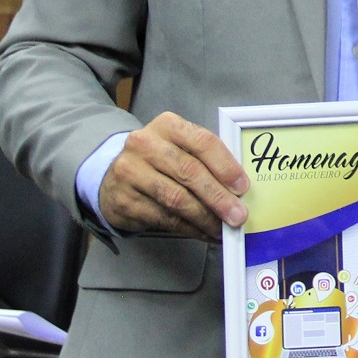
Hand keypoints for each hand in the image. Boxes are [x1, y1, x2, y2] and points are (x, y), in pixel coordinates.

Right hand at [97, 111, 249, 238]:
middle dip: (218, 197)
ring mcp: (131, 172)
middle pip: (190, 172)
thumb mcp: (180, 148)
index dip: (225, 166)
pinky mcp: (125, 200)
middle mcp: (146, 144)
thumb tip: (239, 189)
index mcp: (167, 125)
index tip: (242, 187)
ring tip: (223, 228)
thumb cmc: (160, 162)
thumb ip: (206, 160)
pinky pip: (164, 217)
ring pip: (177, 198)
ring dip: (205, 217)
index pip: (202, 141)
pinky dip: (189, 228)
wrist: (114, 178)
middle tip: (238, 216)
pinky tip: (204, 232)